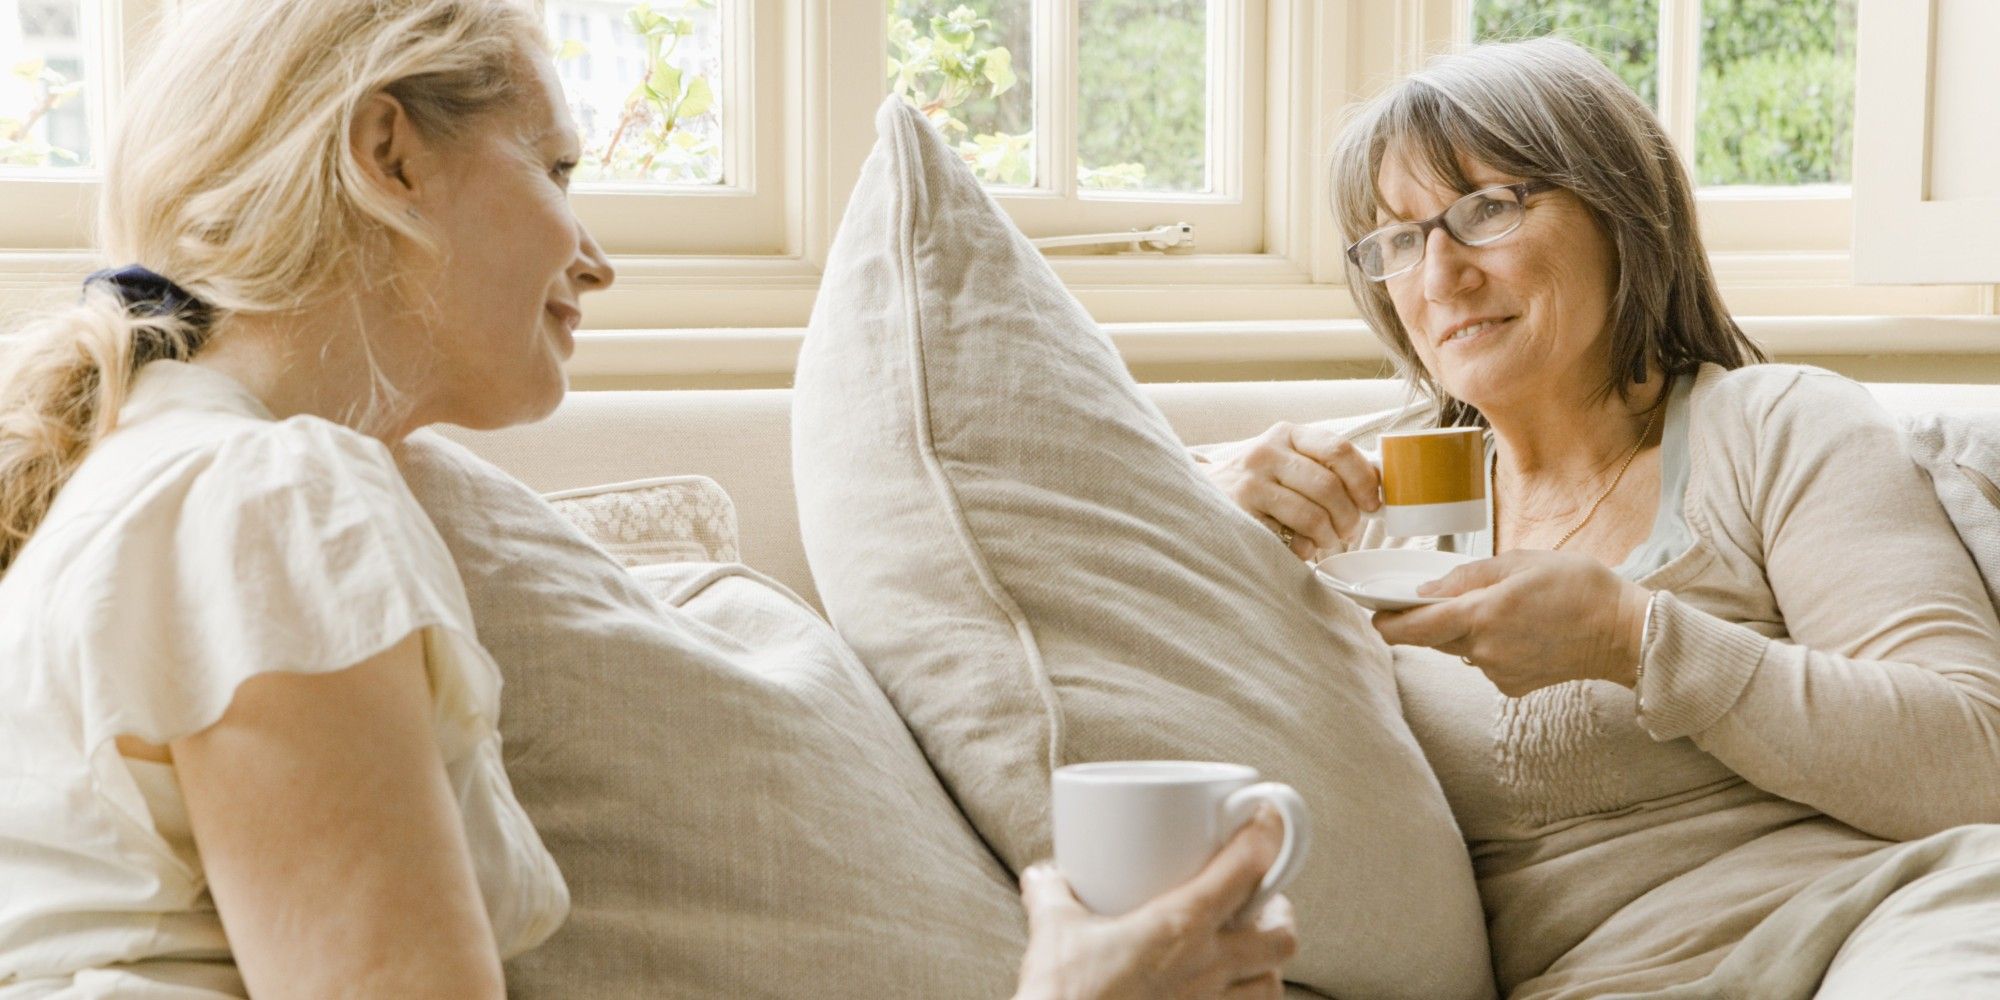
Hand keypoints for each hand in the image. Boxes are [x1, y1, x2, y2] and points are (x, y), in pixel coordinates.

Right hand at [1012, 807, 1298, 999]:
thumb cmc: (1066, 994)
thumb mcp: (1054, 931)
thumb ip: (1052, 893)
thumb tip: (1045, 876)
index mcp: (1180, 927)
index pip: (1245, 868)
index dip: (1267, 835)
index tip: (1266, 817)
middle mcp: (1208, 968)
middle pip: (1281, 936)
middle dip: (1279, 912)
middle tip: (1258, 898)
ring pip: (1272, 983)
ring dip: (1267, 962)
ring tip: (1245, 948)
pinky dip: (1245, 999)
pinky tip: (1222, 991)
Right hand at [1197, 422, 1380, 559]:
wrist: (1204, 494)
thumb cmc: (1262, 481)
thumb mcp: (1290, 459)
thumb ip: (1327, 465)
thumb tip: (1379, 485)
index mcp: (1288, 434)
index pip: (1339, 449)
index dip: (1364, 480)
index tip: (1372, 503)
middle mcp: (1266, 452)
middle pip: (1329, 486)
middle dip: (1348, 516)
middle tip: (1348, 530)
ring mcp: (1250, 483)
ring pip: (1312, 515)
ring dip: (1327, 536)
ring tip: (1325, 540)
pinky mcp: (1240, 515)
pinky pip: (1287, 538)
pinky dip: (1302, 548)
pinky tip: (1298, 545)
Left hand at [1370, 550, 1651, 696]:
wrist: (1625, 634)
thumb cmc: (1579, 588)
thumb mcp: (1520, 562)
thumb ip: (1467, 576)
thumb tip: (1426, 591)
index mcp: (1481, 616)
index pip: (1411, 628)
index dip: (1386, 621)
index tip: (1374, 611)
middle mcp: (1483, 651)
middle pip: (1432, 638)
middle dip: (1430, 618)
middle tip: (1450, 594)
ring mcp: (1497, 672)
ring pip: (1459, 648)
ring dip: (1465, 629)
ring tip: (1506, 606)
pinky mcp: (1512, 686)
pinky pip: (1484, 661)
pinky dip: (1490, 644)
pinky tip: (1522, 629)